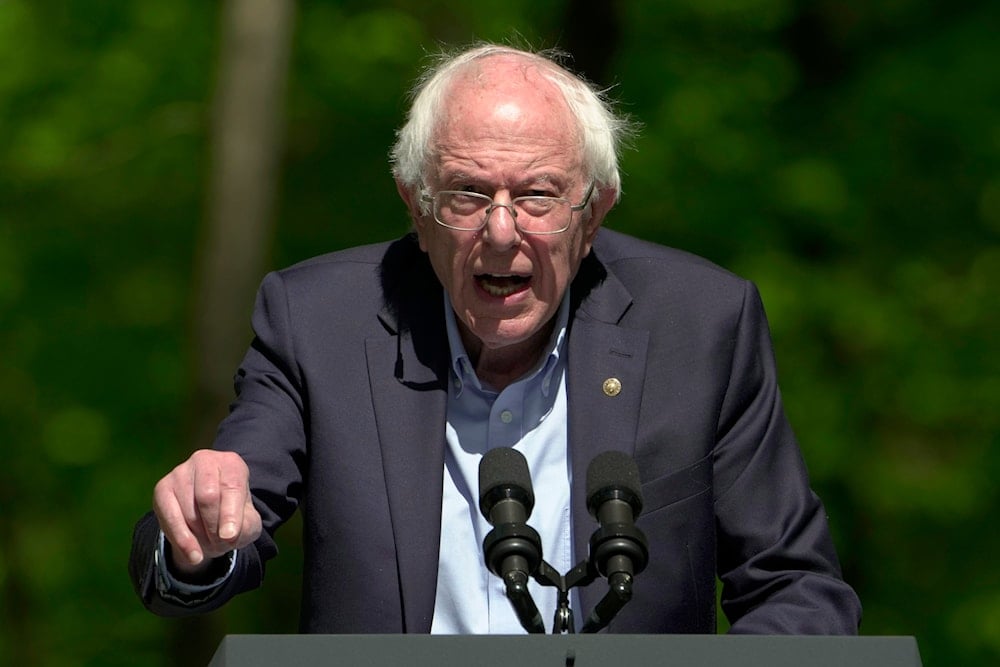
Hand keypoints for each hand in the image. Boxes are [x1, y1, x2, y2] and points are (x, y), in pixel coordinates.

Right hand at [153, 449, 261, 574]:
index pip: (232, 487)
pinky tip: (193, 554)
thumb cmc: (232, 515)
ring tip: (211, 543)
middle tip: (221, 543)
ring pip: (188, 511)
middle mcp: (205, 460)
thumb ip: (246, 527)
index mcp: (231, 463)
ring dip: (201, 536)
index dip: (231, 514)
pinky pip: (169, 518)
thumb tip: (227, 534)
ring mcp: (180, 472)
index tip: (230, 537)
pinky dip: (182, 540)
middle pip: (207, 497)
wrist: (209, 517)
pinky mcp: (162, 488)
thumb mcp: (248, 523)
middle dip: (214, 526)